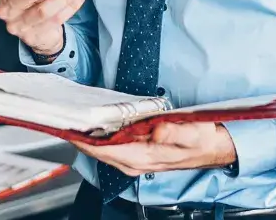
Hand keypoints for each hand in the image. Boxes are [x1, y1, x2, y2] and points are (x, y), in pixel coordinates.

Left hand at [69, 123, 236, 176]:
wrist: (214, 147)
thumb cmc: (204, 141)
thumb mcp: (192, 133)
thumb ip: (173, 131)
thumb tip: (155, 128)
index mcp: (142, 158)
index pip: (103, 149)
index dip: (81, 139)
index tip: (65, 126)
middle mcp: (134, 161)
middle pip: (96, 149)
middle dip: (78, 134)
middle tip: (61, 115)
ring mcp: (134, 158)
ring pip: (101, 147)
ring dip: (86, 133)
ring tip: (71, 115)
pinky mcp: (137, 151)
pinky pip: (111, 143)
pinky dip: (99, 133)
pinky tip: (93, 121)